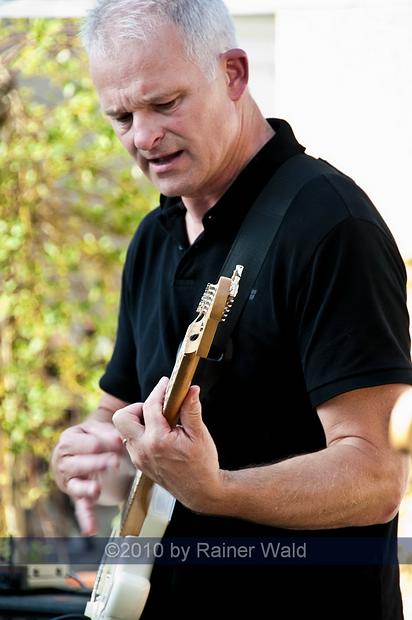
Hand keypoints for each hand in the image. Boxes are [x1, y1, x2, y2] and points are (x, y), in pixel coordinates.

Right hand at [51, 420, 123, 534]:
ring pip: (76, 486)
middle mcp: (63, 461)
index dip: (101, 441)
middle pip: (76, 463)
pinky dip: (86, 519)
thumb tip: (118, 440)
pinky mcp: (77, 496)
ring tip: (97, 490)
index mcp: (68, 440)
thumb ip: (106, 432)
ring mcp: (69, 481)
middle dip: (96, 463)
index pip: (81, 442)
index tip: (118, 441)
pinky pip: (81, 508)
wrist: (89, 448)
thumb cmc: (94, 436)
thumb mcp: (97, 429)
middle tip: (114, 462)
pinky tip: (91, 529)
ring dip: (88, 488)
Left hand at [112, 377, 225, 513]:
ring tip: (160, 420)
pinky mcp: (139, 464)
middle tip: (157, 407)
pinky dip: (141, 432)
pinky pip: (131, 441)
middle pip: (122, 417)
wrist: (200, 492)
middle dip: (137, 406)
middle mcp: (143, 449)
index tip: (166, 383)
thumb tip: (191, 389)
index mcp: (158, 440)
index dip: (159, 391)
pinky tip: (160, 433)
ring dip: (138, 420)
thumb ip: (191, 409)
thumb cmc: (202, 464)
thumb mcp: (199, 434)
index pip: (150, 406)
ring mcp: (138, 458)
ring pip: (124, 430)